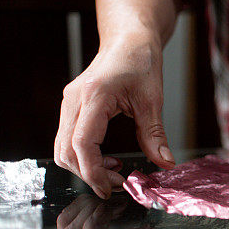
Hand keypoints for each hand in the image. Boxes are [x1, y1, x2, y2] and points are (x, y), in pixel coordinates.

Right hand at [55, 36, 174, 198]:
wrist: (128, 41)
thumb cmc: (140, 62)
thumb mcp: (153, 100)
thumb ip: (155, 134)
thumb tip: (165, 163)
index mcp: (94, 96)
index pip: (82, 144)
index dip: (93, 172)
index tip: (112, 187)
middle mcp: (74, 100)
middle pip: (66, 151)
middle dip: (89, 174)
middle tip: (118, 185)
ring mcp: (69, 104)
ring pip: (63, 148)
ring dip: (85, 167)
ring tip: (115, 173)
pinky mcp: (72, 108)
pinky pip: (68, 139)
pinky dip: (84, 156)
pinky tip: (107, 160)